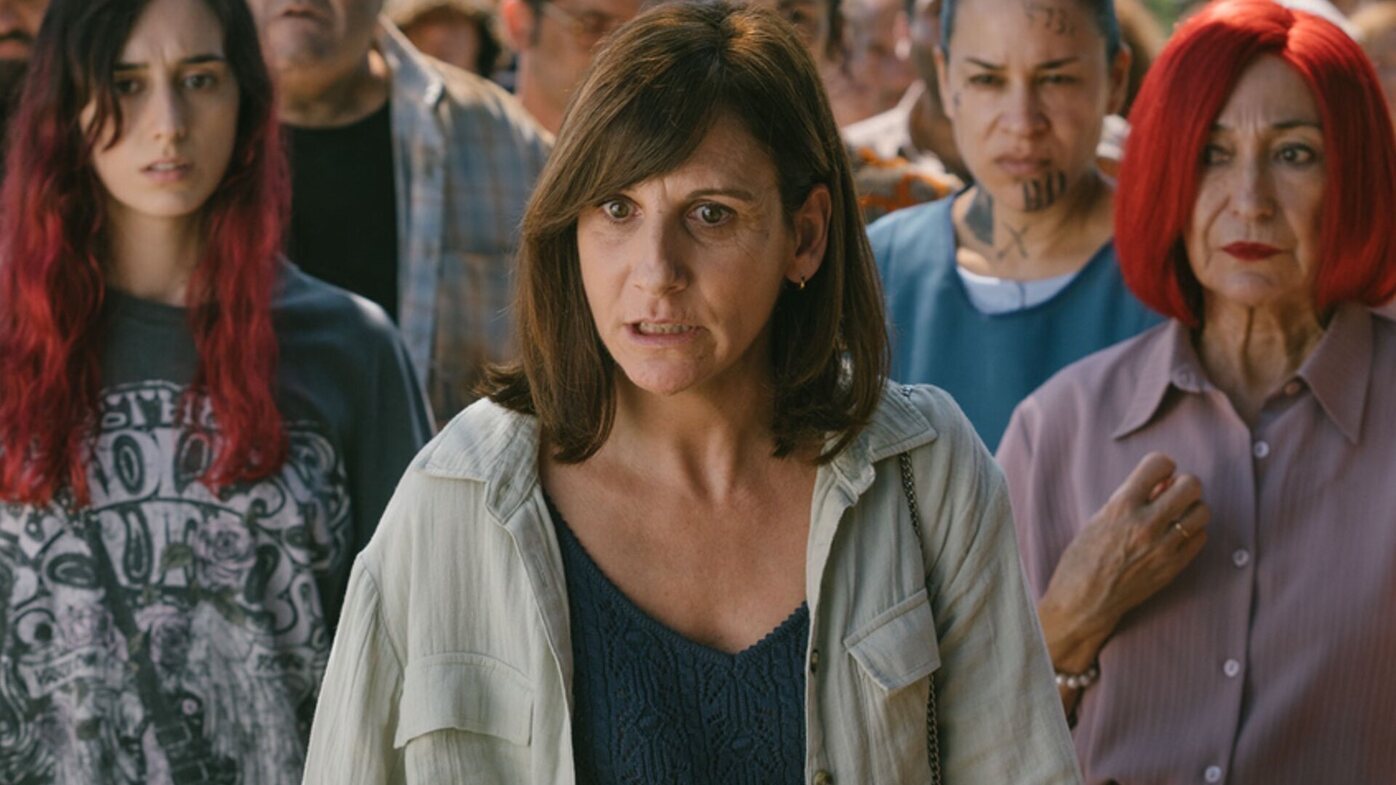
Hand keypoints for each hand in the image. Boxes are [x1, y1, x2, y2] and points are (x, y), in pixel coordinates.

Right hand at [1038, 452, 1209, 675]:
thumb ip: (1130, 499)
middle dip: (1183, 484)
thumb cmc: (1083, 559)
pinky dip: (1192, 533)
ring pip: (1202, 511)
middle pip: (1191, 485)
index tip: (1158, 474)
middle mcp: (1145, 524)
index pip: (1159, 464)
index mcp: (1121, 506)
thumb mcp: (1099, 520)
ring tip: (1177, 515)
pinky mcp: (1173, 567)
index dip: (1162, 465)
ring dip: (1192, 508)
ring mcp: (1162, 547)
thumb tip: (1162, 482)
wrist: (1083, 602)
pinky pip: (1201, 537)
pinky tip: (1176, 536)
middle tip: (1172, 493)